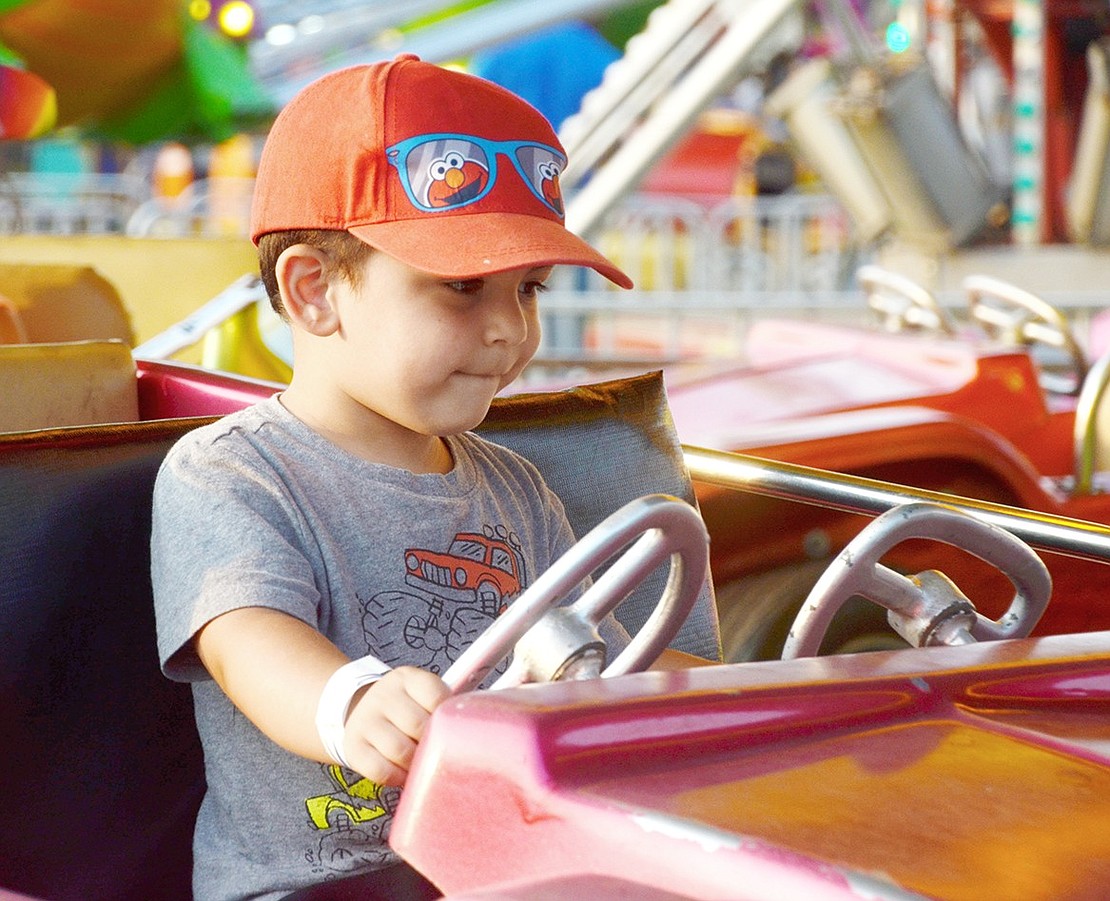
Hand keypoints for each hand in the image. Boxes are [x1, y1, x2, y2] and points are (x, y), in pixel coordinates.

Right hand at [341, 666, 449, 785]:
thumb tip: (471, 733)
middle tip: (440, 751)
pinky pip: (380, 770)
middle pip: (418, 726)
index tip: (453, 729)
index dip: (448, 718)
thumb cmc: (407, 707)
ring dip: (417, 764)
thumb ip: (444, 706)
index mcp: (407, 678)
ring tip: (424, 764)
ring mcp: (365, 720)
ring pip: (399, 751)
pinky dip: (398, 777)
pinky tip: (404, 772)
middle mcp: (383, 695)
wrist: (363, 709)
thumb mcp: (423, 694)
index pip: (436, 696)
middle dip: (434, 744)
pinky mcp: (353, 746)